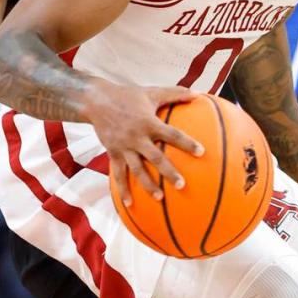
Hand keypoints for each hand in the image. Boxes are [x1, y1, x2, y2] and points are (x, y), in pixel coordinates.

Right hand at [84, 82, 202, 205]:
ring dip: (148, 185)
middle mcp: (137, 137)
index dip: (186, 143)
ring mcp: (124, 147)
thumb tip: (198, 94)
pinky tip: (129, 204)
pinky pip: (118, 174)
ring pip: (137, 170)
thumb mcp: (152, 92)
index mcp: (149, 123)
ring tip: (160, 198)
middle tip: (181, 185)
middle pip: (155, 157)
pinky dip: (123, 190)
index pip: (172, 134)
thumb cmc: (127, 95)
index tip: (201, 152)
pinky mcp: (113, 153)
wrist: (96, 101)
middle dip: (168, 171)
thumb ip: (175, 94)